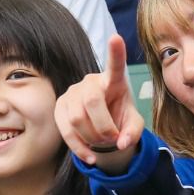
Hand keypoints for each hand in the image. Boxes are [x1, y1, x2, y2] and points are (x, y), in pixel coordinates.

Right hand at [55, 35, 143, 171]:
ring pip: (77, 118)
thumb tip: (122, 143)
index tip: (116, 38)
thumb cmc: (120, 117)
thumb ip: (133, 133)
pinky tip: (90, 156)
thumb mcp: (133, 124)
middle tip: (112, 139)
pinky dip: (79, 148)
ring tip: (103, 143)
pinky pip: (65, 130)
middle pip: (92, 102)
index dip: (115, 52)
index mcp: (114, 80)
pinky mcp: (60, 105)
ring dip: (92, 138)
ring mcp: (73, 92)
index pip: (115, 65)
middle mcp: (91, 81)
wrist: (102, 124)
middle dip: (104, 127)